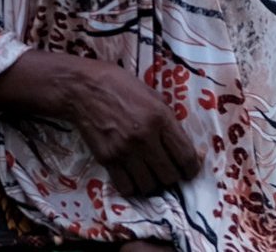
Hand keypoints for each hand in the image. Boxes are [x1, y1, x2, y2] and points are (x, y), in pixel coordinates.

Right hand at [0, 51, 198, 198]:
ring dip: (152, 183)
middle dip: (172, 177)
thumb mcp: (153, 96)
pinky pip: (127, 187)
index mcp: (160, 117)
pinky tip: (132, 176)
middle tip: (166, 170)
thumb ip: (170, 122)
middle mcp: (145, 137)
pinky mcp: (107, 159)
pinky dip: (132, 187)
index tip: (188, 170)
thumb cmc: (121, 87)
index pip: (186, 157)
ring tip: (149, 173)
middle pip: (169, 176)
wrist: (83, 88)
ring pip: (150, 186)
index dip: (191, 169)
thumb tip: (187, 148)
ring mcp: (125, 150)